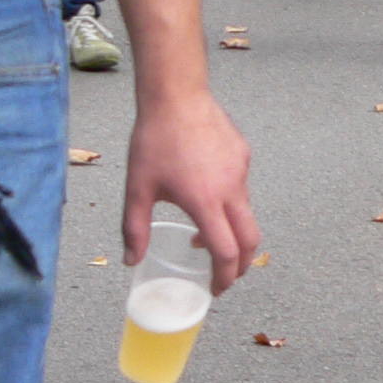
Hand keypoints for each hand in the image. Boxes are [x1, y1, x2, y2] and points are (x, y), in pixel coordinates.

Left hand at [121, 91, 259, 294]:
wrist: (176, 94)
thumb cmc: (154, 141)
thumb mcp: (137, 189)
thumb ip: (135, 229)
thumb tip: (131, 261)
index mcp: (205, 202)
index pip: (226, 253)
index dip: (224, 277)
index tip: (216, 288)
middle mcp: (231, 189)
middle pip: (251, 240)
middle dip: (241, 265)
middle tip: (225, 274)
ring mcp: (241, 171)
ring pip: (246, 212)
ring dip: (232, 231)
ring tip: (206, 231)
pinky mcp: (243, 154)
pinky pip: (241, 187)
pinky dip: (230, 201)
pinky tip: (206, 190)